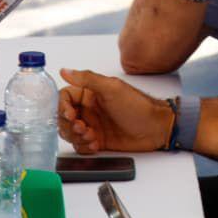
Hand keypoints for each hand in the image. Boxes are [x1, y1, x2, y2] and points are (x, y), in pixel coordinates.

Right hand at [57, 68, 173, 153]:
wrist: (154, 128)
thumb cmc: (137, 106)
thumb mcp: (112, 89)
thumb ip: (87, 79)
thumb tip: (65, 70)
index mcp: (91, 92)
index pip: (65, 97)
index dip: (62, 106)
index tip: (70, 114)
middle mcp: (89, 108)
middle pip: (64, 117)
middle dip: (70, 125)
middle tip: (83, 127)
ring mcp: (93, 124)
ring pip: (70, 132)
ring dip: (77, 136)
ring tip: (91, 136)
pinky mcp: (97, 140)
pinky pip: (80, 145)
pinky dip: (84, 147)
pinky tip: (96, 144)